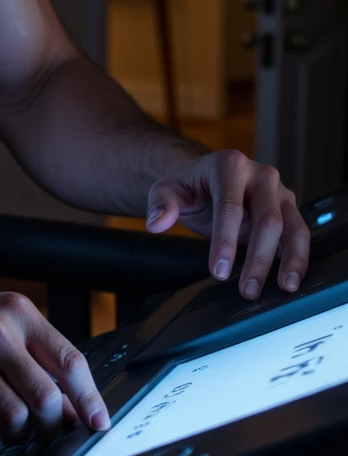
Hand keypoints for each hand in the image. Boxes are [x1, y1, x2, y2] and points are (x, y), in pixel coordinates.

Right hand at [0, 290, 109, 443]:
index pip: (70, 361)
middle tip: (41, 429)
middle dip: (50, 425)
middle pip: (48, 399)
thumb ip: (32, 355)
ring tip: (0, 420)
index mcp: (15, 310)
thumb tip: (74, 406)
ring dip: (14, 432)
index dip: (90, 400)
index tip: (98, 423)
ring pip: (18, 419)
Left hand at [146, 150, 309, 298]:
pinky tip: (291, 279)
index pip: (229, 207)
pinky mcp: (289, 209)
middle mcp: (261, 175)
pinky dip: (299, 257)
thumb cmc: (189, 185)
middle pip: (266, 220)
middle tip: (247, 289)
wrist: (207, 179)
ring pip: (291, 227)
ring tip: (283, 288)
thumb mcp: (166, 189)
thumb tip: (156, 223)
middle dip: (258, 258)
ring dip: (289, 260)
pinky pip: (299, 234)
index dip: (225, 242)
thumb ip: (161, 204)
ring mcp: (279, 192)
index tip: (218, 271)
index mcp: (229, 165)